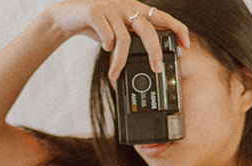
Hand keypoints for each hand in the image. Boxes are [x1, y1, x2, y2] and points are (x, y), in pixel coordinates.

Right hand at [43, 0, 189, 80]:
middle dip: (154, 51)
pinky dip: (107, 46)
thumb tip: (152, 59)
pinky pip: (107, 35)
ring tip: (115, 73)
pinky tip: (104, 49)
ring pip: (124, 38)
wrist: (66, 17)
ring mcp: (111, 7)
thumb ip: (134, 38)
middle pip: (148, 29)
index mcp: (135, 9)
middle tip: (157, 69)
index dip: (177, 29)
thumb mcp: (118, 30)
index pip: (163, 16)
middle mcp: (127, 6)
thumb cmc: (95, 25)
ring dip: (121, 60)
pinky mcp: (95, 11)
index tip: (186, 45)